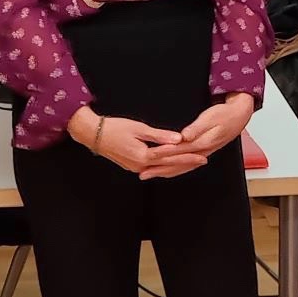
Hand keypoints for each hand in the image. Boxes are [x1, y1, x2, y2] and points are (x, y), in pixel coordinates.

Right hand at [68, 107, 200, 177]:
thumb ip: (159, 135)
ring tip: (192, 163)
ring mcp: (136, 168)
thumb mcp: (138, 128)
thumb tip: (178, 139)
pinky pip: (154, 168)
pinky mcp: (132, 166)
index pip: (171, 155)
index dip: (188, 154)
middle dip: (187, 162)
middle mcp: (140, 165)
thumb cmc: (115, 127)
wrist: (94, 135)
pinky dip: (165, 166)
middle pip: (169, 165)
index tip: (202, 154)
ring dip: (177, 166)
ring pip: (162, 168)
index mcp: (143, 156)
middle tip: (203, 160)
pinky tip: (173, 165)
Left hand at [143, 93, 254, 179]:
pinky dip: (174, 170)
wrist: (238, 117)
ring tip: (149, 175)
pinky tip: (165, 171)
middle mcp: (202, 152)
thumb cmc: (224, 115)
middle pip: (178, 164)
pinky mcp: (201, 154)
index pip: (179, 151)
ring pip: (181, 168)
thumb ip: (196, 128)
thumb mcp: (210, 118)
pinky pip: (185, 166)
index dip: (164, 155)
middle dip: (159, 169)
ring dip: (164, 172)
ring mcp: (202, 155)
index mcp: (203, 143)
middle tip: (143, 173)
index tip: (150, 158)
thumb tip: (185, 137)